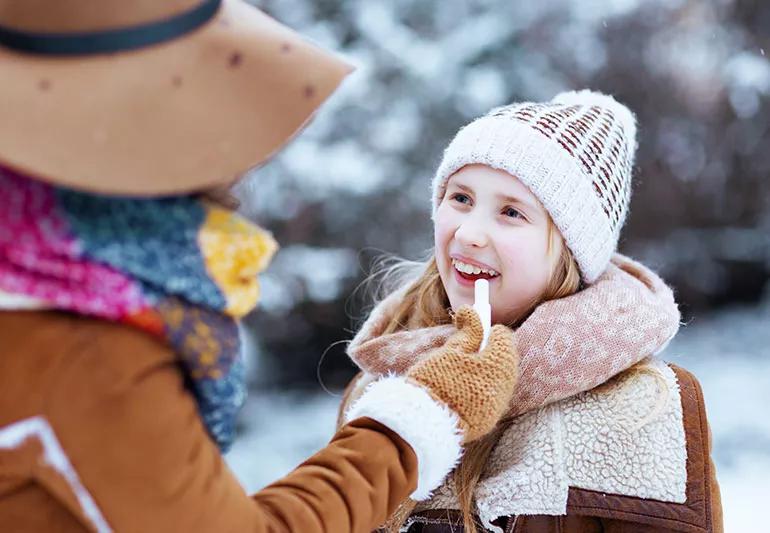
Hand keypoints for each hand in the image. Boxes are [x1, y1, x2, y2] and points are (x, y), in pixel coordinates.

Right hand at [406, 306, 517, 442]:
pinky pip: (491, 396)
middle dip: (488, 350)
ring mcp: (498, 404)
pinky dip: (481, 388)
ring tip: (460, 370)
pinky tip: (462, 388)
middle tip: (465, 348)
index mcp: (498, 363)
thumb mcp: (451, 349)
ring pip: (499, 378)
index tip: (473, 328)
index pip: (503, 337)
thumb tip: (471, 311)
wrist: (427, 423)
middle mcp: (505, 384)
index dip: (488, 330)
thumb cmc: (435, 380)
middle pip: (503, 358)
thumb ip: (467, 330)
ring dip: (486, 370)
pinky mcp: (489, 419)